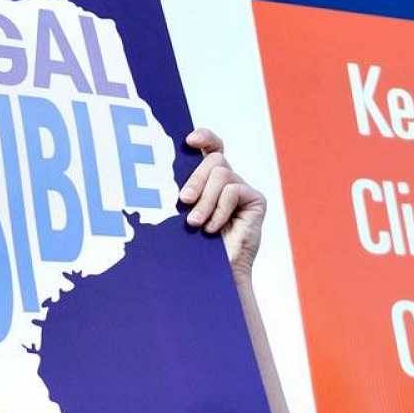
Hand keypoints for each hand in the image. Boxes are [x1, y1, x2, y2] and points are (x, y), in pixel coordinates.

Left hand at [178, 128, 266, 282]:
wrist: (212, 275)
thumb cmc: (189, 246)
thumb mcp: (178, 214)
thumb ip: (179, 192)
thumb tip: (157, 172)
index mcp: (207, 180)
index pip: (210, 147)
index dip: (204, 137)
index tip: (189, 141)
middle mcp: (227, 181)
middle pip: (214, 159)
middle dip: (196, 178)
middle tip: (183, 201)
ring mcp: (242, 189)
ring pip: (221, 174)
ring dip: (205, 200)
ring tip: (195, 223)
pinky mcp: (256, 200)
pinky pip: (233, 190)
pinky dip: (219, 210)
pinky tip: (213, 229)